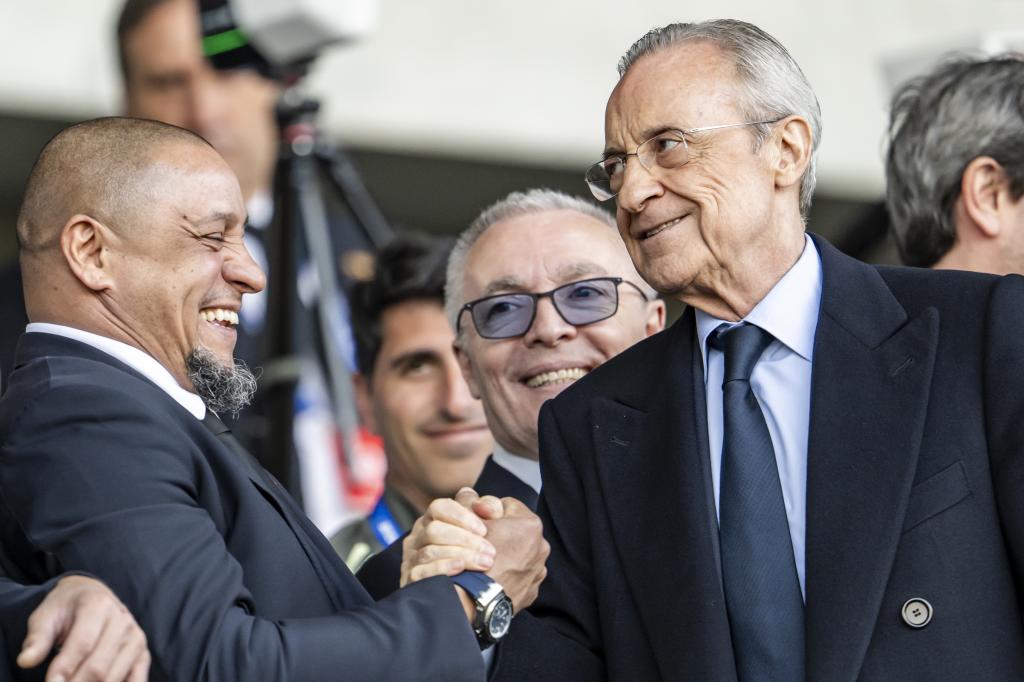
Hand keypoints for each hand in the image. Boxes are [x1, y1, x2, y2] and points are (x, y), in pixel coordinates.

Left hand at [18, 575, 149, 681]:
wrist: (94, 596)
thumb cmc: (67, 609)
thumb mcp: (47, 615)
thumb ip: (37, 638)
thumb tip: (26, 661)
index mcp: (98, 605)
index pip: (82, 644)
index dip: (64, 668)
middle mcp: (123, 620)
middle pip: (99, 666)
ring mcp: (135, 638)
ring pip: (114, 677)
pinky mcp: (143, 653)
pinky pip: (137, 680)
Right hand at [400, 488, 501, 586]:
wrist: (474, 596)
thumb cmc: (482, 555)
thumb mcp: (491, 527)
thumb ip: (490, 509)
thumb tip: (482, 505)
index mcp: (433, 520)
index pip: (439, 507)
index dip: (461, 516)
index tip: (484, 530)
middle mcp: (418, 537)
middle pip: (434, 530)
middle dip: (465, 540)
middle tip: (490, 551)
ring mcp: (412, 559)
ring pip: (430, 551)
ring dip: (461, 556)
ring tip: (484, 563)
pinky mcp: (411, 581)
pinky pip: (421, 572)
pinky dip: (442, 568)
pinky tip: (461, 569)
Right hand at [479, 497, 548, 612]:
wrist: (476, 599)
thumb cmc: (473, 556)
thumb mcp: (468, 519)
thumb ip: (470, 501)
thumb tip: (469, 493)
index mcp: (530, 524)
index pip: (506, 505)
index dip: (488, 511)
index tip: (478, 522)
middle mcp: (541, 546)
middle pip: (514, 530)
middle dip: (500, 533)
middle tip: (480, 542)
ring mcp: (538, 571)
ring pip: (518, 553)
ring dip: (505, 554)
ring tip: (485, 562)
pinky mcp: (531, 591)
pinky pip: (520, 575)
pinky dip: (509, 574)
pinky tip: (492, 577)